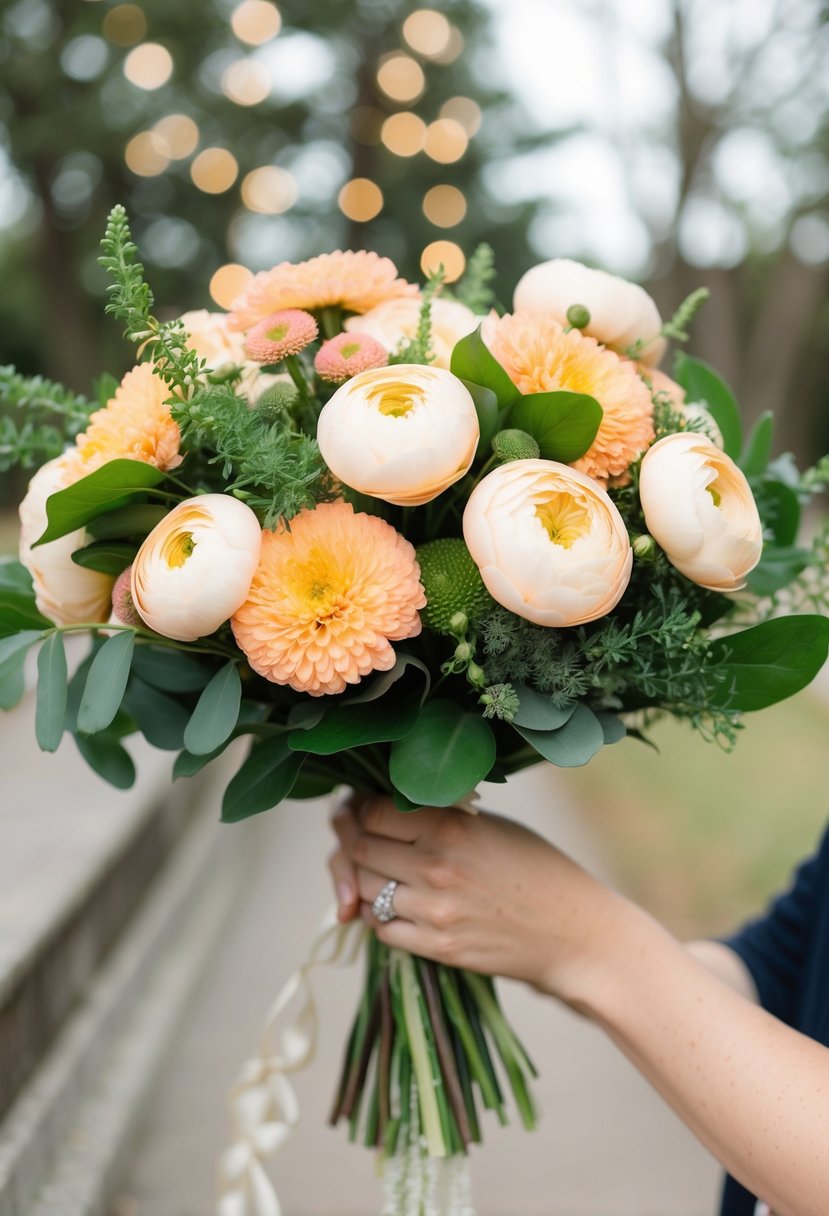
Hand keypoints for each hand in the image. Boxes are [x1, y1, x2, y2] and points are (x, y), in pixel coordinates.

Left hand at [328, 794, 617, 997]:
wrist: (571, 933)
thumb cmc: (535, 869)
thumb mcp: (490, 826)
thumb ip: (438, 817)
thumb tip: (383, 807)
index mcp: (452, 827)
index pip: (373, 812)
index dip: (362, 809)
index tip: (365, 810)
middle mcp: (437, 867)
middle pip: (361, 849)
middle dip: (356, 843)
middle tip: (365, 841)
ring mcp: (434, 912)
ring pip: (366, 891)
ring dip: (367, 882)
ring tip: (385, 873)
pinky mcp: (437, 949)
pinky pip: (382, 929)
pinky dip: (381, 917)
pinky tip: (400, 907)